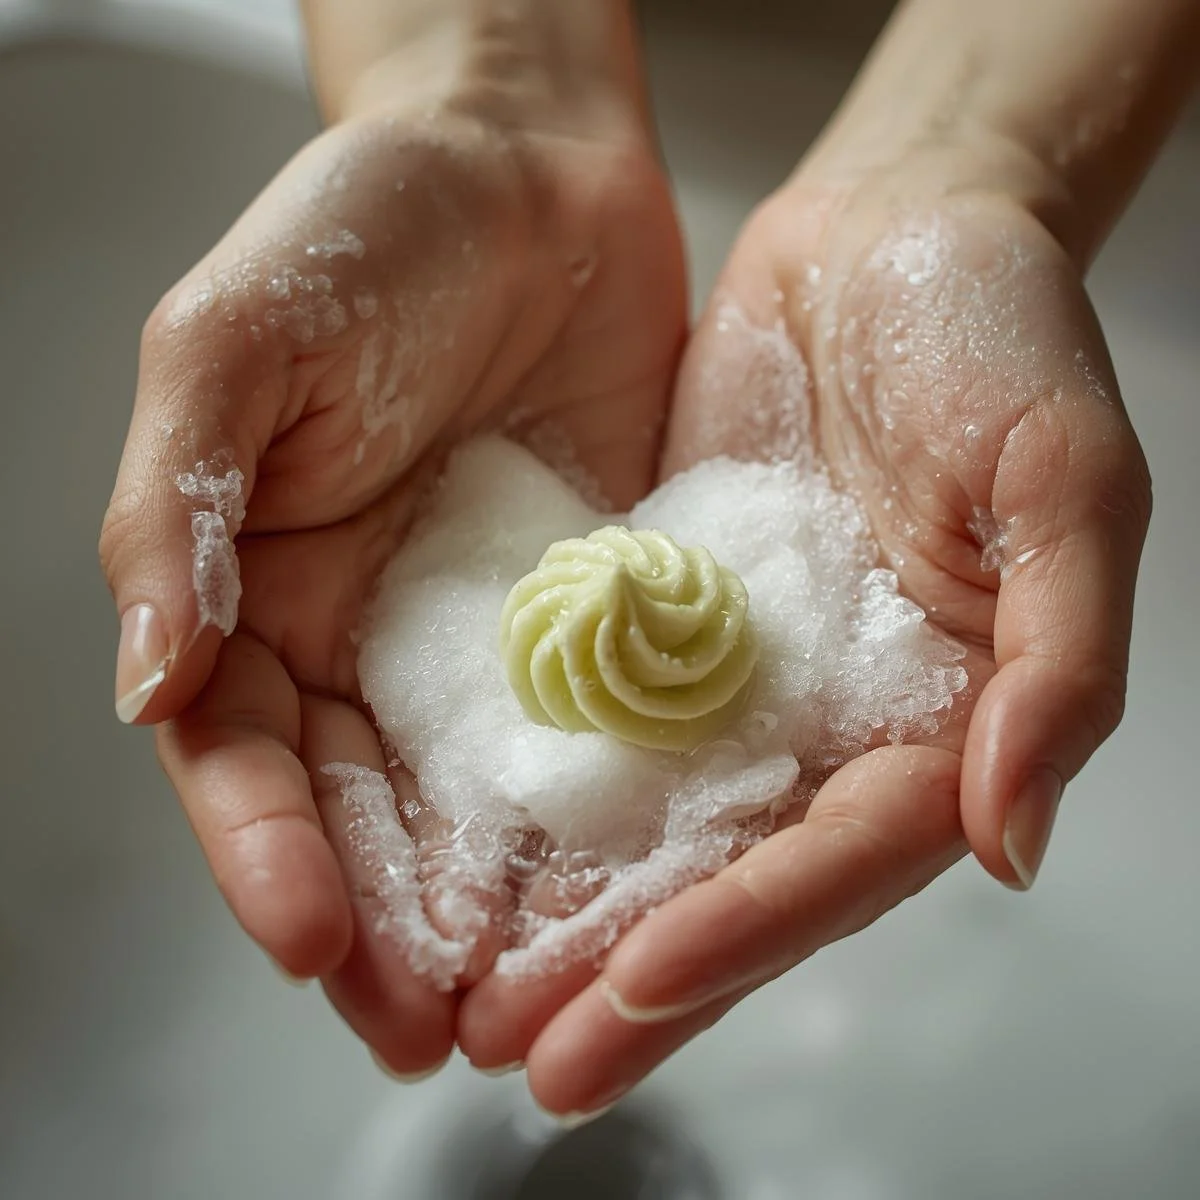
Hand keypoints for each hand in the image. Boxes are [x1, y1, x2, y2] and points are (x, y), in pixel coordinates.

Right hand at [100, 47, 685, 1073]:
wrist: (528, 168)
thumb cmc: (365, 225)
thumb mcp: (234, 346)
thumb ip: (175, 513)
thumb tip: (140, 681)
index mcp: (260, 589)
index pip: (250, 755)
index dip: (268, 852)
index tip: (306, 937)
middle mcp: (367, 633)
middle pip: (365, 810)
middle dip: (389, 925)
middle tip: (427, 1032)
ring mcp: (484, 633)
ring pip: (478, 797)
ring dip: (492, 906)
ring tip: (521, 1008)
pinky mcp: (592, 610)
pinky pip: (593, 725)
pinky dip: (600, 810)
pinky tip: (620, 886)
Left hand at [458, 166, 1150, 1111]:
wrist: (886, 232)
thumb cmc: (1000, 334)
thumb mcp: (1067, 482)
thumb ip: (1061, 664)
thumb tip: (1014, 835)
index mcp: (939, 716)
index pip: (839, 857)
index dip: (744, 934)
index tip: (632, 995)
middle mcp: (832, 719)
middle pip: (731, 874)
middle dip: (631, 974)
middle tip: (523, 1056)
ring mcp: (740, 675)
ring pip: (650, 822)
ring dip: (568, 913)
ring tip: (473, 995)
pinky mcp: (662, 617)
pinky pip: (598, 717)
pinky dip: (540, 788)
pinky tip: (468, 847)